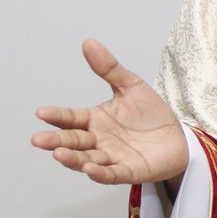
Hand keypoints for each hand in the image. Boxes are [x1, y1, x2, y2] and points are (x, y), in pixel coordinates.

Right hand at [31, 39, 188, 185]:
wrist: (178, 137)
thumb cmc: (151, 114)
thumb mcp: (131, 87)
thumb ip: (109, 69)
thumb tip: (89, 42)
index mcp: (95, 120)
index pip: (72, 118)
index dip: (57, 116)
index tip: (41, 112)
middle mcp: (99, 140)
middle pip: (74, 141)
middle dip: (56, 141)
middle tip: (38, 140)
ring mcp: (112, 157)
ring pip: (87, 159)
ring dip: (73, 158)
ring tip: (59, 154)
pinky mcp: (129, 171)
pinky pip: (112, 174)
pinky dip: (100, 173)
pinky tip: (90, 169)